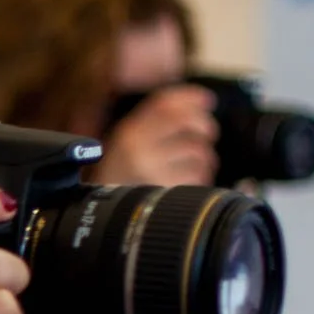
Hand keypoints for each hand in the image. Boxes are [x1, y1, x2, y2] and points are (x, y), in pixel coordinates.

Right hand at [93, 84, 218, 187]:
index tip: (208, 100)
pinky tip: (184, 182)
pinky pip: (200, 176)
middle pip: (188, 124)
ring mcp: (152, 171)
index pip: (165, 105)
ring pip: (199, 152)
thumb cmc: (126, 173)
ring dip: (203, 158)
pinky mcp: (167, 190)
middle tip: (206, 133)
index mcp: (129, 134)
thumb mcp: (130, 140)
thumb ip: (159, 119)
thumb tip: (205, 98)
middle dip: (205, 126)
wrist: (106, 214)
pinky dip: (199, 178)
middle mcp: (138, 149)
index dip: (192, 98)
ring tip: (189, 165)